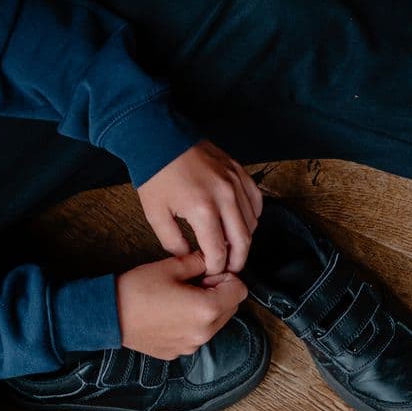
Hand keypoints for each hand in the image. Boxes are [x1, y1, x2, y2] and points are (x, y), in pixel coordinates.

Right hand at [116, 251, 247, 359]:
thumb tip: (212, 260)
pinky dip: (191, 324)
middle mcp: (203, 333)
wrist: (107, 316)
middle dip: (219, 293)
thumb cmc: (137, 289)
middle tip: (194, 283)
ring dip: (206, 309)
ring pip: (214, 324)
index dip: (227, 277)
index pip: (240, 291)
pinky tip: (169, 313)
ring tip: (180, 298)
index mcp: (207, 309)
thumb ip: (199, 262)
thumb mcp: (171, 266)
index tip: (208, 273)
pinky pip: (196, 336)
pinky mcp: (177, 352)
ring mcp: (190, 346)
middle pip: (231, 309)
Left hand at [136, 139, 263, 274]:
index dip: (216, 267)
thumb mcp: (155, 214)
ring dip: (244, 239)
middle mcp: (225, 196)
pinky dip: (252, 216)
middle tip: (229, 269)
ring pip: (252, 222)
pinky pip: (256, 200)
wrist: (159, 138)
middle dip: (237, 261)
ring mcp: (235, 182)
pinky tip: (241, 222)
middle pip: (243, 240)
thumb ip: (173, 242)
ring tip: (231, 247)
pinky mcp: (239, 171)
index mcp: (202, 210)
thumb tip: (189, 255)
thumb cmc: (155, 175)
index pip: (218, 251)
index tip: (211, 272)